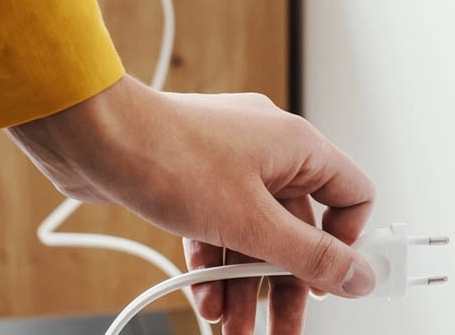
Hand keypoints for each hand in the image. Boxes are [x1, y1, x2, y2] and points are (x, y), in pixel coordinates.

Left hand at [6, 75, 376, 334]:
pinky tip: (203, 298)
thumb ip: (310, 255)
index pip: (351, 194)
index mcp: (296, 146)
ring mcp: (228, 162)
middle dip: (285, 284)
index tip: (327, 283)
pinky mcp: (193, 177)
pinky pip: (218, 225)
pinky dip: (213, 262)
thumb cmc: (169, 156)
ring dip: (244, 284)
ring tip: (232, 326)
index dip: (346, 242)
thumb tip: (361, 275)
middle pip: (297, 227)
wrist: (93, 138)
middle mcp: (268, 150)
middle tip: (279, 330)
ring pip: (253, 232)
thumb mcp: (252, 223)